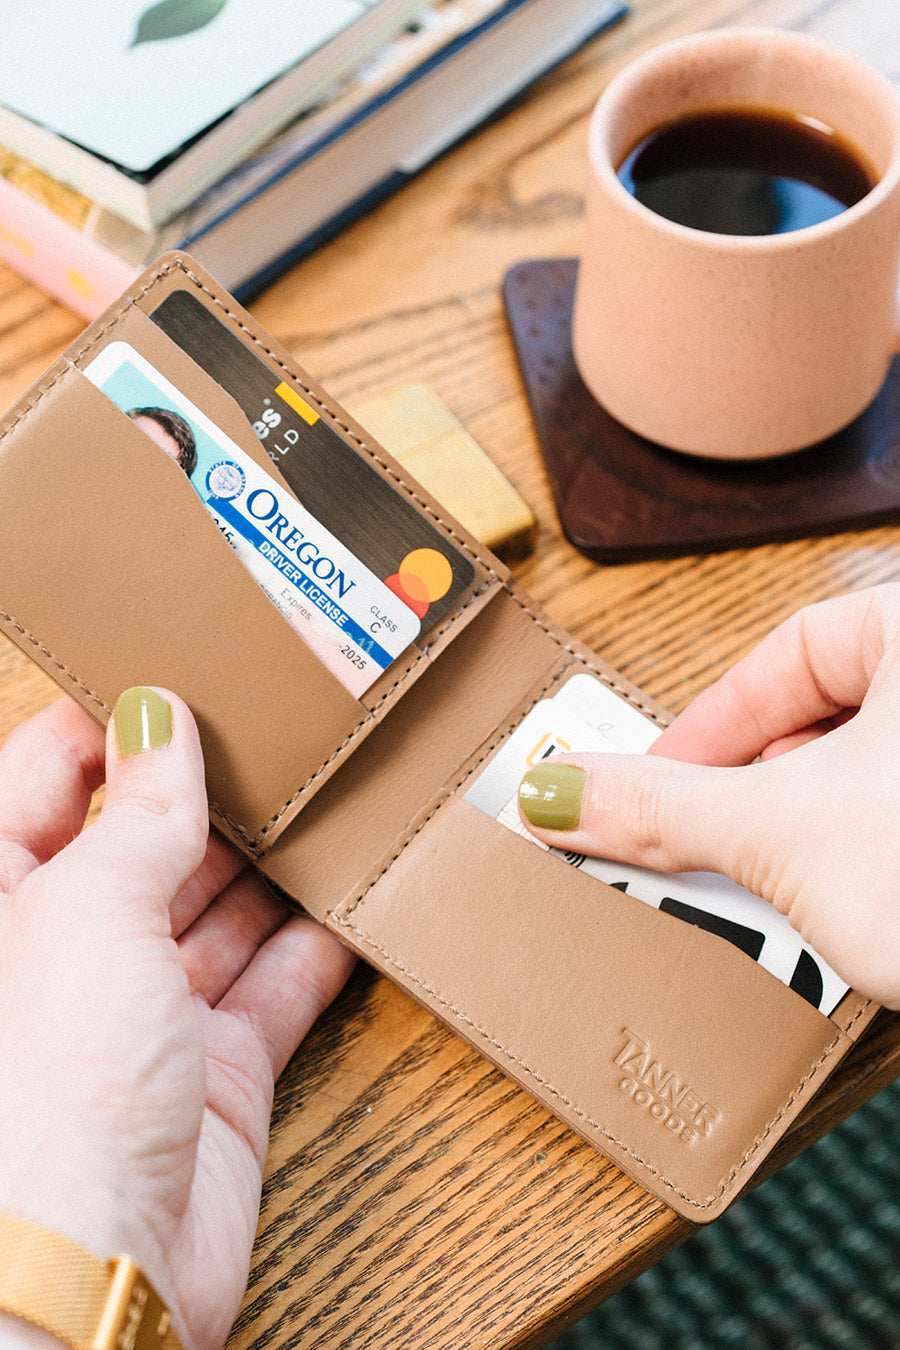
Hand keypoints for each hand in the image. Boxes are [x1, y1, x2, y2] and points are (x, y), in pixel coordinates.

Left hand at [0, 690, 353, 1349]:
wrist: (91, 1271)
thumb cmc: (40, 1087)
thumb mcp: (89, 907)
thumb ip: (137, 811)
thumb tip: (156, 719)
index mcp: (0, 897)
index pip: (48, 777)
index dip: (111, 723)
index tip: (183, 667)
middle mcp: (66, 953)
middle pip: (144, 842)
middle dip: (207, 791)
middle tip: (279, 726)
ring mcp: (145, 1016)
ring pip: (218, 911)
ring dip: (269, 864)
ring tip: (327, 797)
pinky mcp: (217, 1074)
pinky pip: (276, 989)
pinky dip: (316, 947)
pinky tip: (352, 898)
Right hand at [518, 584, 899, 1009]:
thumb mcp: (788, 834)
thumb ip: (664, 807)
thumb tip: (562, 789)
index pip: (787, 654)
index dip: (704, 727)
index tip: (648, 787)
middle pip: (828, 721)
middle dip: (757, 798)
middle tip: (702, 855)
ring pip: (872, 781)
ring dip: (811, 841)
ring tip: (783, 902)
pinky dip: (871, 865)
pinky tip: (854, 922)